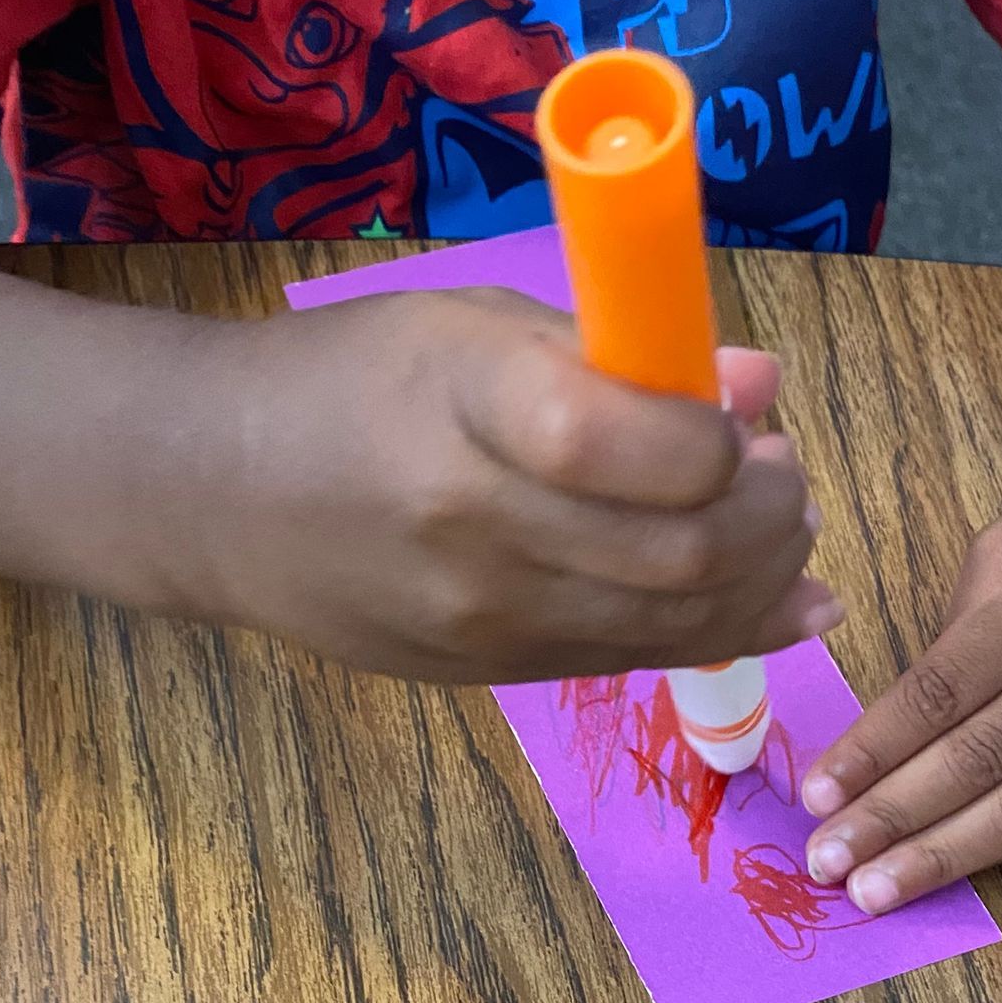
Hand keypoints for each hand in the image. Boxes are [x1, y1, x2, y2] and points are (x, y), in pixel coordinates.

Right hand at [213, 286, 840, 684]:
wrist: (217, 497)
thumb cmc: (354, 382)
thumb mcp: (472, 327)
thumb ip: (616, 357)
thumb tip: (759, 389)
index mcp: (464, 408)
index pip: (629, 445)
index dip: (719, 437)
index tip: (742, 412)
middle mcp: (473, 530)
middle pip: (679, 553)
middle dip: (769, 514)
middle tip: (784, 474)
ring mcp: (482, 621)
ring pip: (676, 625)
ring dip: (760, 577)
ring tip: (778, 525)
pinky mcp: (492, 675)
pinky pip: (637, 661)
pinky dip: (723, 629)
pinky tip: (774, 598)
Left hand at [800, 439, 1001, 909]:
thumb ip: (956, 638)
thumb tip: (893, 738)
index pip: (942, 692)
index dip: (874, 752)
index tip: (816, 798)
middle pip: (981, 759)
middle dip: (895, 820)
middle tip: (826, 864)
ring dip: (945, 856)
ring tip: (876, 891)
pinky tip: (953, 867)